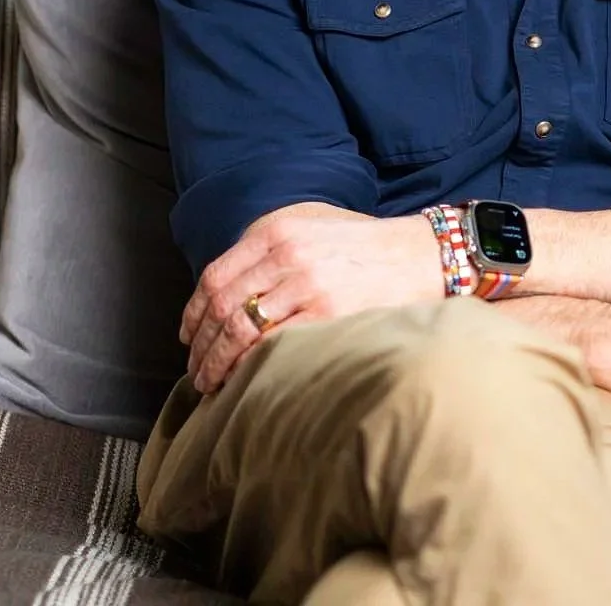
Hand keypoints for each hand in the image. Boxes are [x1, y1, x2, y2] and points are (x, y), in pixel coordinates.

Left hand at [179, 204, 437, 393]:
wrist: (421, 255)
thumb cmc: (367, 247)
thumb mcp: (314, 228)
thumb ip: (272, 251)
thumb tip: (228, 295)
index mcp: (278, 231)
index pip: (216, 276)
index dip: (194, 314)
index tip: (189, 337)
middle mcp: (287, 254)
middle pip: (222, 306)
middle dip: (202, 345)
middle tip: (196, 370)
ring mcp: (307, 284)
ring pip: (241, 329)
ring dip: (219, 361)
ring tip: (212, 382)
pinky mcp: (327, 312)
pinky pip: (273, 344)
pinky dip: (251, 365)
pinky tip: (246, 379)